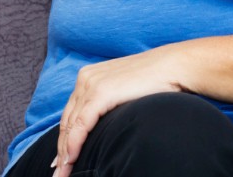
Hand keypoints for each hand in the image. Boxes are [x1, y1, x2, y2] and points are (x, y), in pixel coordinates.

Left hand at [51, 45, 189, 176]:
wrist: (173, 66)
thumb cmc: (155, 82)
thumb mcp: (123, 93)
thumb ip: (108, 104)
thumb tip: (101, 128)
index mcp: (89, 77)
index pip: (71, 113)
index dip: (64, 138)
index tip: (62, 159)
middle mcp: (85, 78)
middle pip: (67, 121)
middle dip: (61, 149)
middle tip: (59, 173)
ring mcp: (91, 84)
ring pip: (70, 124)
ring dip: (65, 152)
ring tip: (64, 174)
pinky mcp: (100, 92)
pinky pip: (81, 124)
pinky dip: (74, 144)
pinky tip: (72, 159)